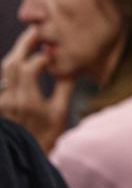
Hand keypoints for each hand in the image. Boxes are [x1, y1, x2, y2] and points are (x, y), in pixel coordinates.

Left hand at [0, 27, 73, 152]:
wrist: (27, 155)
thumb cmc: (48, 136)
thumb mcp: (60, 113)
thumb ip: (64, 88)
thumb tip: (69, 67)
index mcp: (29, 101)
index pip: (30, 68)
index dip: (42, 57)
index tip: (54, 53)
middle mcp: (11, 99)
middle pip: (12, 63)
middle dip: (24, 45)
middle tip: (37, 32)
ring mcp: (2, 101)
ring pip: (4, 69)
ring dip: (17, 54)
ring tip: (30, 44)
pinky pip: (3, 79)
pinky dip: (11, 68)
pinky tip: (21, 63)